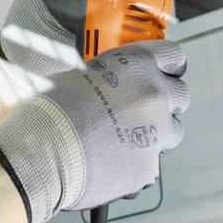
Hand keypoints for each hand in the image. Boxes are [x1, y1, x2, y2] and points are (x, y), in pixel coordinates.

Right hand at [0, 38, 192, 222]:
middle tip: (140, 111)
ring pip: (171, 132)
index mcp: (136, 65)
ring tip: (121, 140)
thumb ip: (111, 78)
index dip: (169, 67)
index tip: (164, 74)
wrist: (41, 152)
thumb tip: (116, 85)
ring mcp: (155, 132)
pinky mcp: (149, 166)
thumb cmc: (51, 111)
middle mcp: (153, 95)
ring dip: (154, 134)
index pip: (173, 57)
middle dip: (164, 104)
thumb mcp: (80, 77)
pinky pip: (150, 163)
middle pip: (180, 96)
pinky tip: (110, 162)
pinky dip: (135, 163)